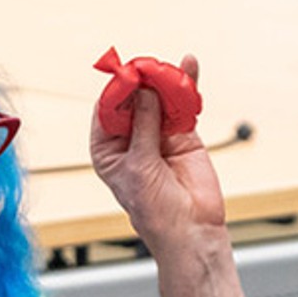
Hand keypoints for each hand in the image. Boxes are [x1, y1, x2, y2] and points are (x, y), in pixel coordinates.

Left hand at [89, 54, 226, 253]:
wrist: (191, 230)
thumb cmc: (154, 209)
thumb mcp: (140, 165)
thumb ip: (144, 126)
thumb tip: (144, 90)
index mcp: (107, 148)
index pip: (107, 110)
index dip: (117, 91)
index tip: (129, 76)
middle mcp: (130, 138)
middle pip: (133, 99)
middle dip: (142, 81)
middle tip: (150, 67)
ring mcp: (157, 134)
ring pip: (159, 98)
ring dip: (165, 80)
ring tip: (172, 67)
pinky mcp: (183, 134)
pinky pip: (183, 105)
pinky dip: (187, 87)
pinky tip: (189, 67)